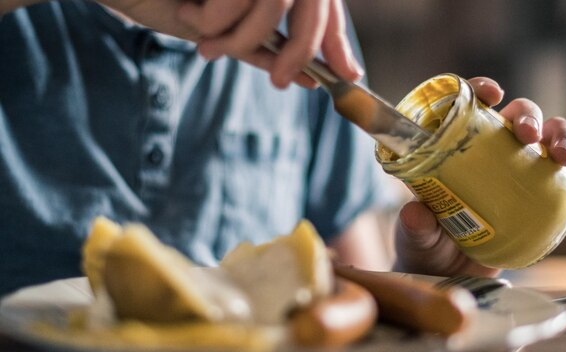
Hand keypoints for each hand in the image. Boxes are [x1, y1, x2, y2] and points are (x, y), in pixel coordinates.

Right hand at [176, 0, 363, 88]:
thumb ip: (265, 46)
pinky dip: (214, 19)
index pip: (324, 7)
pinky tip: (189, 14)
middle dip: (300, 51)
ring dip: (240, 38)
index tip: (347, 75)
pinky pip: (232, 3)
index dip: (337, 40)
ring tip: (206, 46)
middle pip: (311, 5)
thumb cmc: (172, 0)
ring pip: (272, 6)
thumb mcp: (226, 29)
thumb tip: (310, 76)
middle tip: (282, 82)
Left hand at [394, 77, 565, 277]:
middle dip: (529, 116)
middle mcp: (491, 155)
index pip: (471, 107)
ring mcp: (519, 176)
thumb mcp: (415, 235)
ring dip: (561, 139)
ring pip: (550, 141)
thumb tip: (416, 212)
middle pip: (518, 117)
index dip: (483, 90)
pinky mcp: (541, 204)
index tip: (491, 94)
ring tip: (560, 157)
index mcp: (456, 150)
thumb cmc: (424, 245)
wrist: (445, 275)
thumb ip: (415, 225)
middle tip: (527, 135)